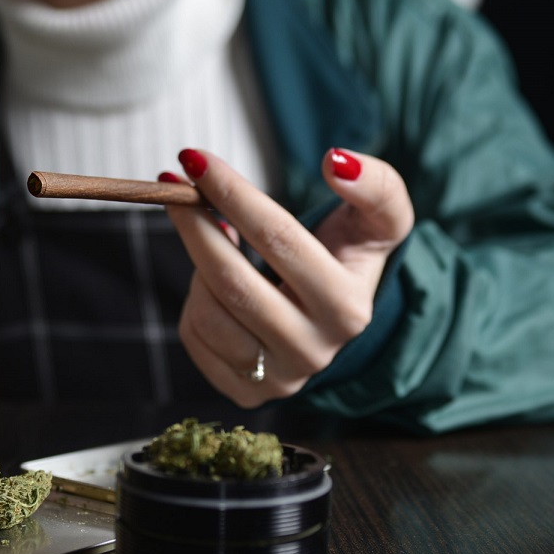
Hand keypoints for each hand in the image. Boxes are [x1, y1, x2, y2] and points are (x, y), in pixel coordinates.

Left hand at [165, 148, 413, 406]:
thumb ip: (376, 186)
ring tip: (215, 241)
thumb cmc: (349, 256)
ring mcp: (278, 380)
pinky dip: (195, 299)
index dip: (233, 195)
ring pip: (207, 313)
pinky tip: (215, 283)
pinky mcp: (244, 392)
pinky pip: (194, 338)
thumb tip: (336, 161)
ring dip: (199, 265)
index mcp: (347, 308)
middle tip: (174, 185)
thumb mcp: (379, 220)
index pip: (278, 240)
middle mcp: (314, 352)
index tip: (197, 160)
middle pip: (232, 282)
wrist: (335, 318)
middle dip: (195, 225)